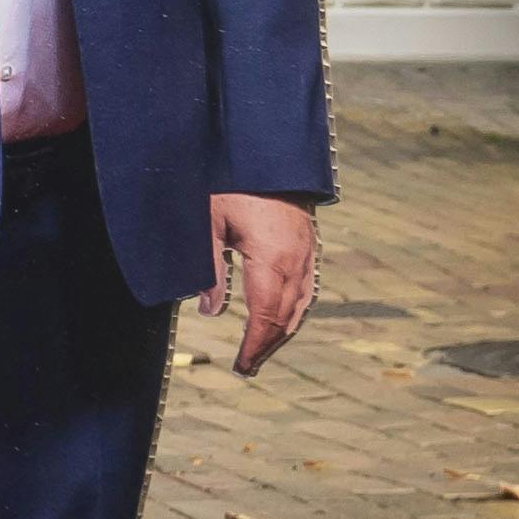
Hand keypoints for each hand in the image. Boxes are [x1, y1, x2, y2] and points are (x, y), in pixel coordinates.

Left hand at [208, 193, 315, 374]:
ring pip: (301, 305)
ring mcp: (308, 252)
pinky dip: (293, 310)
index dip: (254, 345)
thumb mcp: (209, 222)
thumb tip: (209, 311)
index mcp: (273, 259)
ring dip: (282, 331)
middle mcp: (297, 261)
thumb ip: (210, 267)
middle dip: (267, 345)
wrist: (267, 150)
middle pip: (286, 317)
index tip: (241, 366)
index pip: (266, 317)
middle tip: (247, 368)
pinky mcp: (309, 243)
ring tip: (261, 350)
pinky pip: (307, 287)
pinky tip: (281, 317)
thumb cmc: (231, 181)